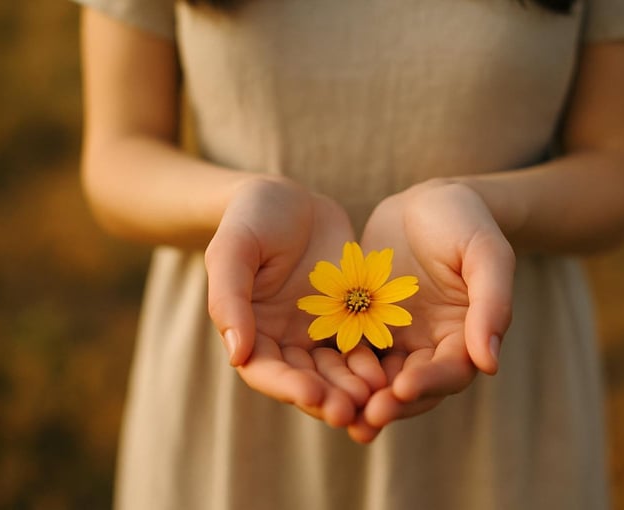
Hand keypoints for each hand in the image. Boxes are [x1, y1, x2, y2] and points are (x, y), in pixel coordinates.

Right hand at [205, 178, 388, 427]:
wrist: (290, 196)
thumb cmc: (252, 218)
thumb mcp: (234, 248)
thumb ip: (230, 297)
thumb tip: (236, 353)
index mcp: (249, 331)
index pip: (264, 371)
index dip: (288, 387)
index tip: (313, 397)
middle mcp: (284, 340)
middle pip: (305, 380)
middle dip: (328, 398)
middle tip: (353, 411)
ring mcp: (318, 332)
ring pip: (337, 371)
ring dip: (355, 388)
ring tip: (377, 396)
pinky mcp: (350, 320)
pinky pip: (364, 347)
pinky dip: (376, 363)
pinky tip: (393, 372)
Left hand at [346, 180, 514, 442]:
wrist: (426, 201)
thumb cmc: (464, 222)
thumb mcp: (486, 254)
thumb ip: (493, 304)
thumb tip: (490, 364)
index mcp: (466, 335)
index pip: (451, 371)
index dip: (430, 383)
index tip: (403, 388)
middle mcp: (432, 346)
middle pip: (414, 388)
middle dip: (392, 404)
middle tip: (366, 417)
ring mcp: (398, 340)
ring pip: (380, 381)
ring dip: (362, 400)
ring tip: (338, 413)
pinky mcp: (367, 328)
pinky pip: (352, 356)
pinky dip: (339, 373)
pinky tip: (316, 383)